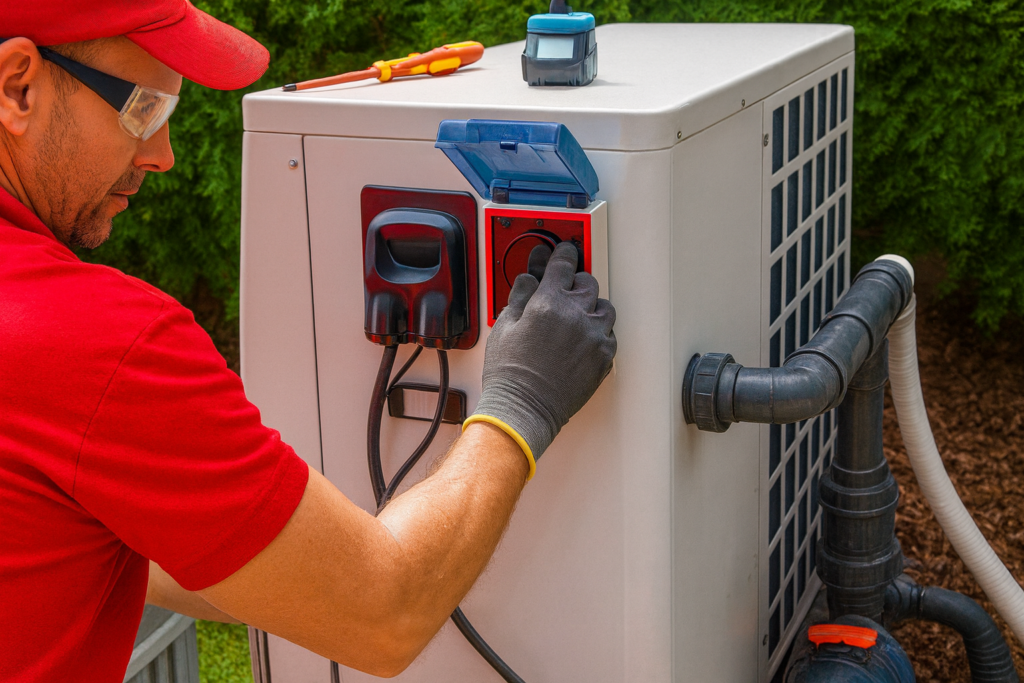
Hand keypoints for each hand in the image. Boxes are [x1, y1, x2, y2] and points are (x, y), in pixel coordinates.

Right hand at [465, 242, 615, 476]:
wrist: (524, 409)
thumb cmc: (510, 374)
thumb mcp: (504, 326)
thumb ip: (520, 295)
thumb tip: (528, 278)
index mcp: (549, 303)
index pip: (563, 264)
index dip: (563, 254)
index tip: (565, 251)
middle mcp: (577, 316)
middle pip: (587, 282)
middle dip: (575, 283)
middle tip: (564, 292)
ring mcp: (595, 337)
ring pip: (605, 307)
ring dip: (592, 307)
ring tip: (575, 319)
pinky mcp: (604, 358)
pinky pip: (610, 335)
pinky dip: (599, 333)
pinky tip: (582, 341)